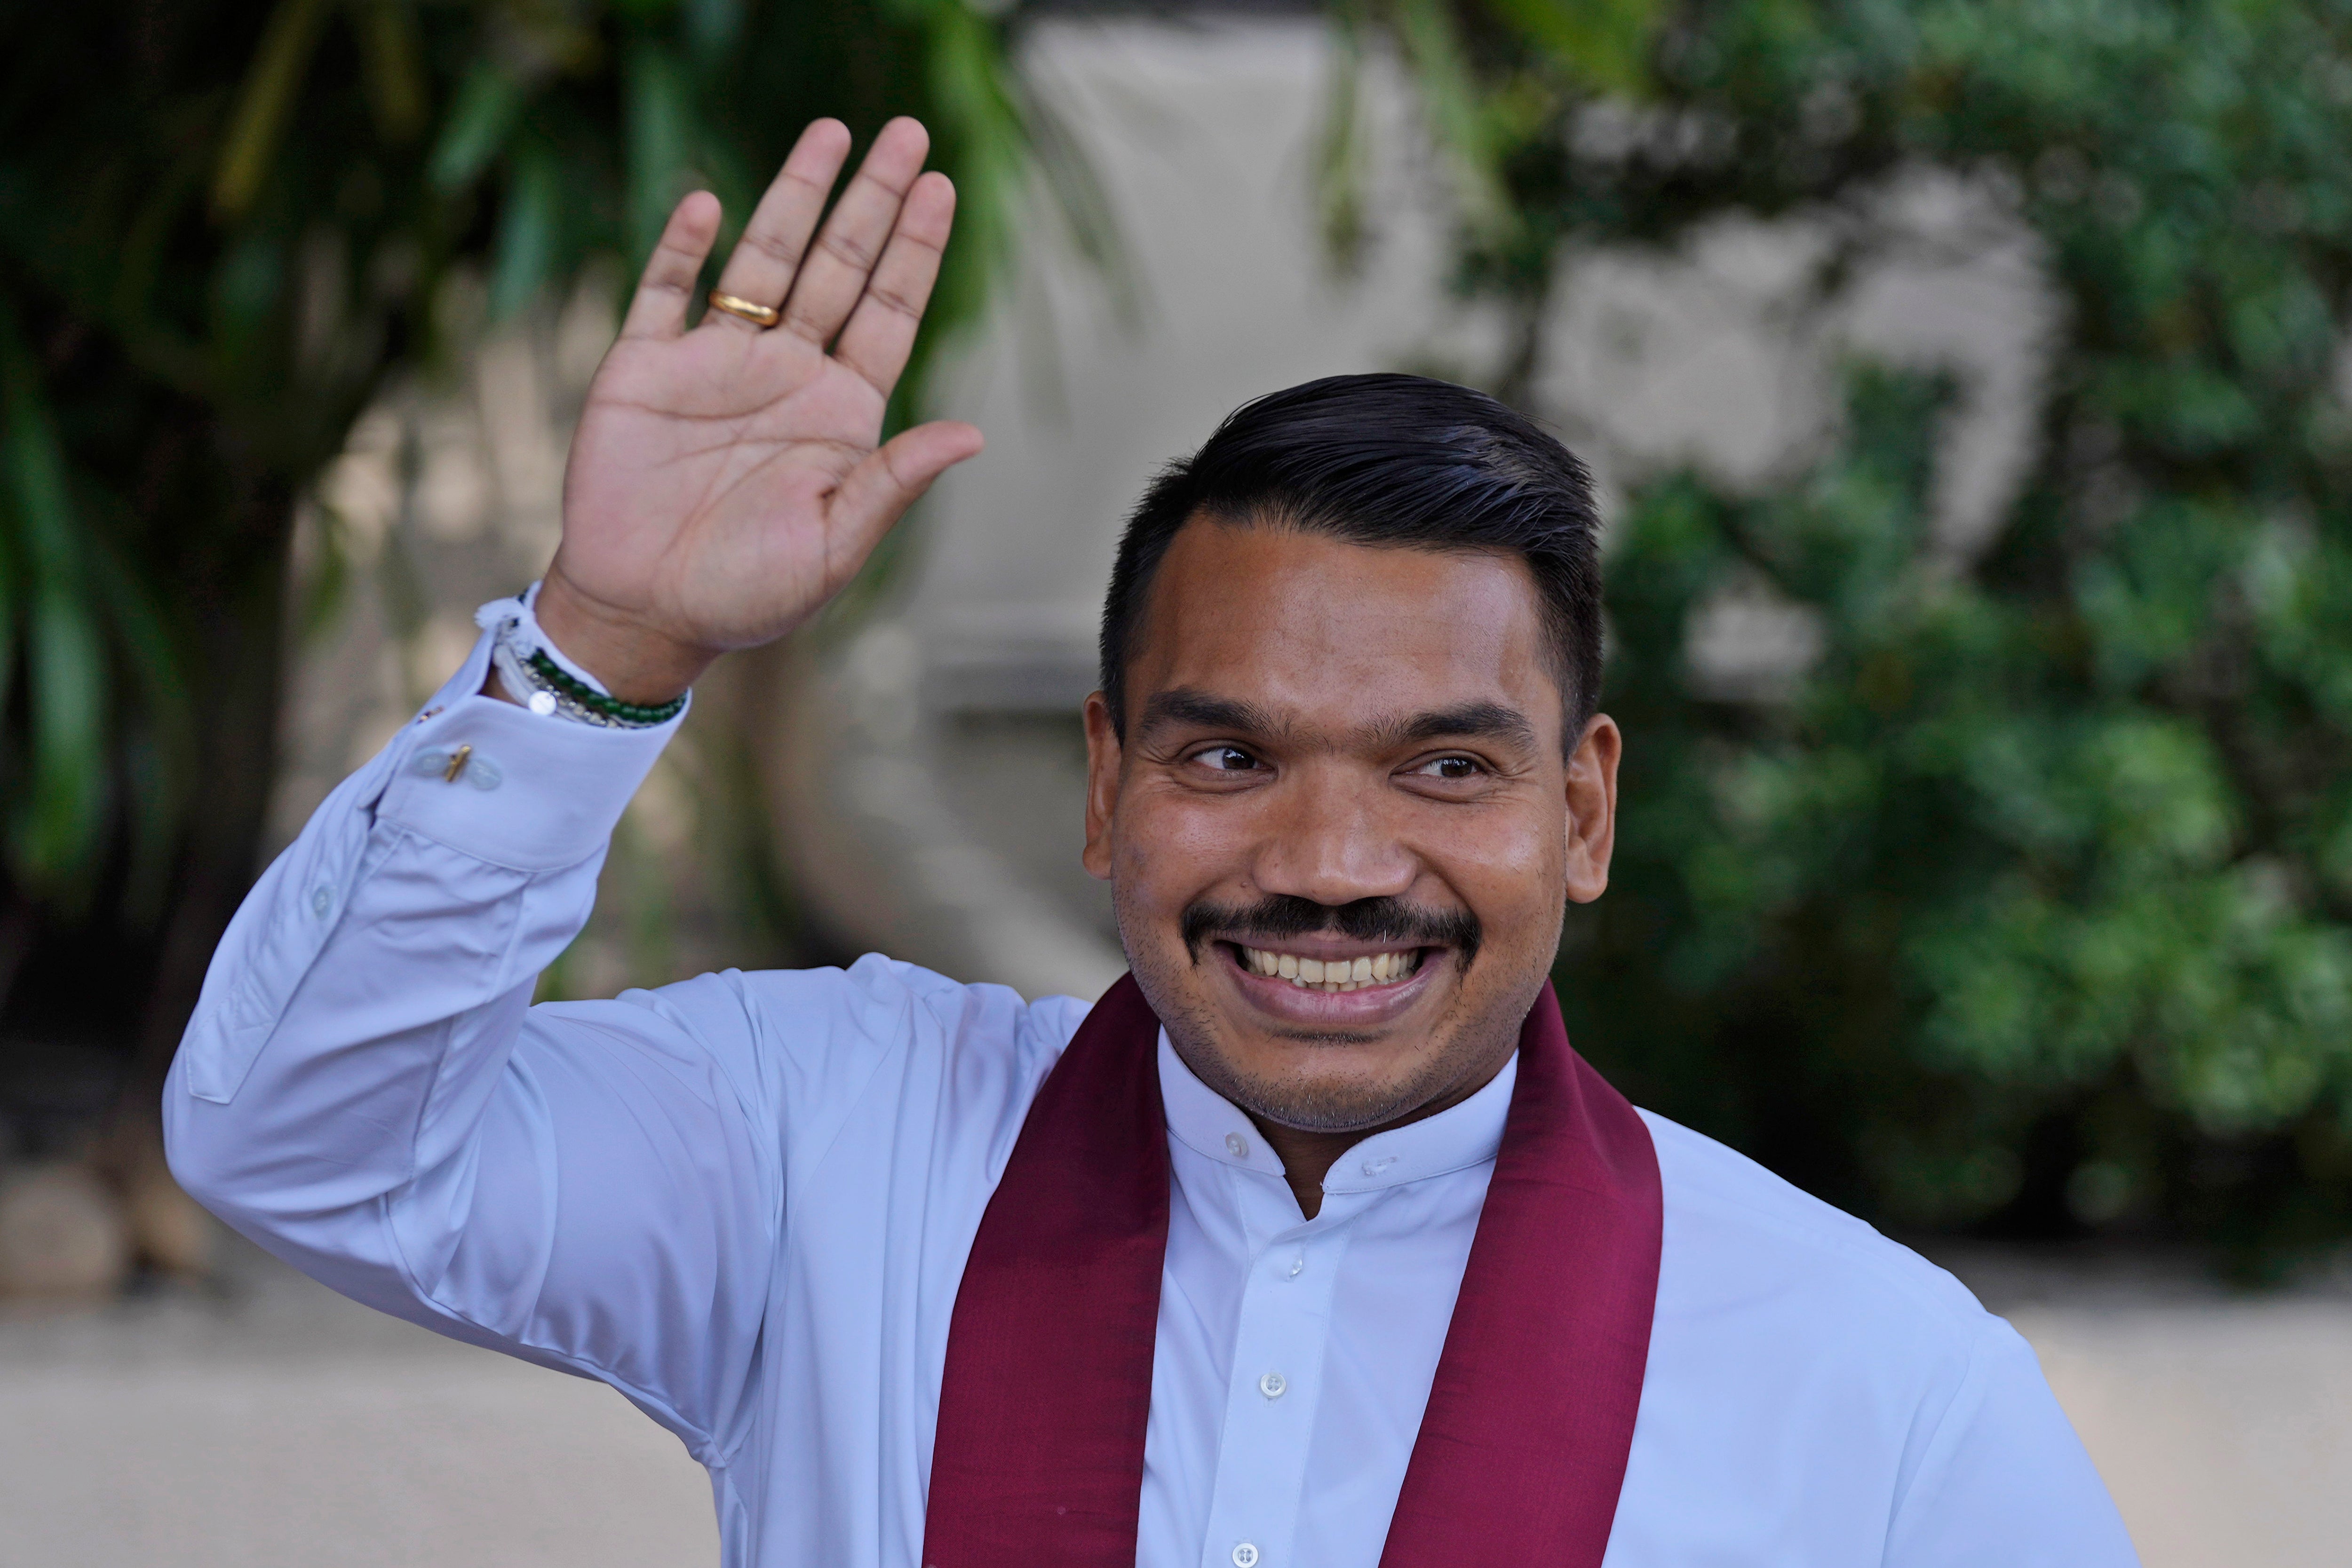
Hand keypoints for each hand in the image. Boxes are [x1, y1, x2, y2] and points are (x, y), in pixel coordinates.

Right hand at [534, 117, 982, 701]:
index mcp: (839, 413)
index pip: (887, 312)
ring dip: (795, 196)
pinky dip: (683, 247)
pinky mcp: (645, 369)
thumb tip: (973, 434)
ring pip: (764, 260)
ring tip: (830, 133)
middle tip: (907, 134)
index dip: (915, 251)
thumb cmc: (748, 593)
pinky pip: (665, 292)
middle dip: (872, 200)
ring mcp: (716, 363)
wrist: (646, 614)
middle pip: (839, 266)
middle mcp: (786, 373)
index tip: (942, 188)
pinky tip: (707, 201)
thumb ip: (895, 481)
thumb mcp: (836, 545)